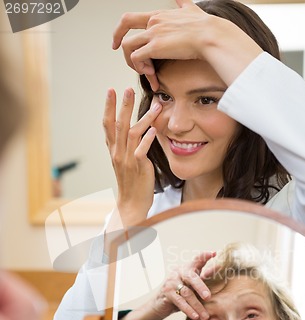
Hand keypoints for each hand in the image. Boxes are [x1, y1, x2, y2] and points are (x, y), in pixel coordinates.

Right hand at [103, 87, 161, 225]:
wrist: (132, 203)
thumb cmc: (132, 182)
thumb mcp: (125, 161)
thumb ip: (127, 145)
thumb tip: (135, 128)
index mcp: (114, 150)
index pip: (108, 125)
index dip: (108, 107)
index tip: (110, 90)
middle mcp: (117, 153)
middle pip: (118, 125)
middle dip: (123, 106)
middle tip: (128, 89)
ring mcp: (127, 160)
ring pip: (132, 133)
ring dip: (143, 118)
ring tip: (155, 105)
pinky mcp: (138, 167)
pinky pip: (141, 150)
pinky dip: (147, 139)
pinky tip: (154, 129)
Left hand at [113, 0, 261, 89]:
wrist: (210, 35)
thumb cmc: (205, 26)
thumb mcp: (191, 9)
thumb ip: (183, 3)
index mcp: (159, 15)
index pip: (130, 18)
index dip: (120, 29)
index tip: (117, 40)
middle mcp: (153, 22)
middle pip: (124, 29)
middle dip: (118, 42)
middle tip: (122, 56)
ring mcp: (153, 34)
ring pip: (127, 46)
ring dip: (132, 62)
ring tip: (145, 72)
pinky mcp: (155, 47)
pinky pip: (136, 58)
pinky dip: (140, 68)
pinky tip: (151, 74)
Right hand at [150, 251, 215, 319]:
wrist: (161, 303)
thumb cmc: (181, 291)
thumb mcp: (193, 283)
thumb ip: (205, 275)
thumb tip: (219, 266)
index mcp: (187, 268)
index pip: (196, 260)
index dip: (203, 256)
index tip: (212, 253)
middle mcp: (178, 272)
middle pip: (191, 277)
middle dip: (200, 287)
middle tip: (208, 297)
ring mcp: (171, 281)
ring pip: (187, 293)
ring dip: (197, 306)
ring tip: (205, 315)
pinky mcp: (166, 292)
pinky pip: (179, 301)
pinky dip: (188, 309)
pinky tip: (195, 316)